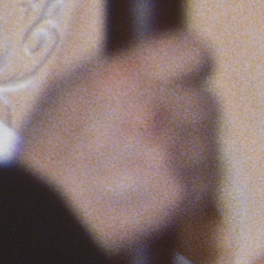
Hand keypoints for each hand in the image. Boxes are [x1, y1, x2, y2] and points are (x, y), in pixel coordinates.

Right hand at [20, 33, 216, 252]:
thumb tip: (165, 65)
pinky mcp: (188, 189)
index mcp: (125, 78)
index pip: (193, 51)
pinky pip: (209, 174)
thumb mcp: (74, 89)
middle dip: (187, 111)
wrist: (53, 212)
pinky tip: (157, 182)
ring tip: (150, 159)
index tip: (188, 74)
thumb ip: (124, 72)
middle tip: (157, 128)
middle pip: (207, 100)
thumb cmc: (56, 148)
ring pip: (211, 139)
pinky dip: (190, 178)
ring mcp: (175, 152)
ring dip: (190, 146)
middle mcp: (156, 110)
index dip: (193, 64)